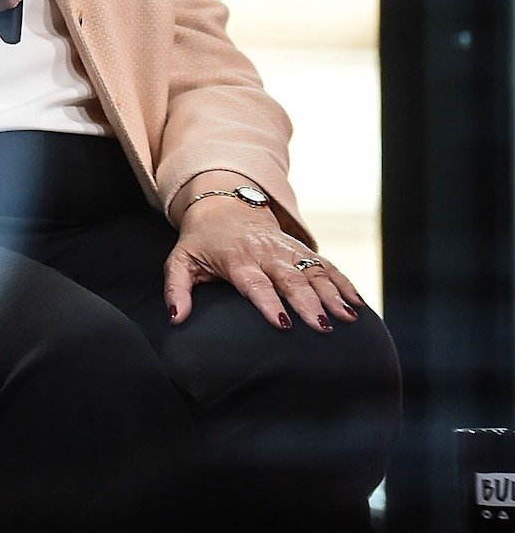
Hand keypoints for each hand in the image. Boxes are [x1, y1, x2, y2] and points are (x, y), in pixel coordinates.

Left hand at [164, 197, 364, 331]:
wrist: (224, 206)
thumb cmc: (201, 242)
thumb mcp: (180, 261)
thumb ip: (177, 290)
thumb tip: (175, 319)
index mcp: (236, 259)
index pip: (254, 283)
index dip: (268, 302)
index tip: (282, 323)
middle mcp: (266, 253)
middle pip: (290, 279)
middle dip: (308, 303)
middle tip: (323, 327)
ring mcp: (287, 250)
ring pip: (314, 272)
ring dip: (332, 295)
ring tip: (348, 318)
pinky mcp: (301, 250)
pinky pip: (327, 267)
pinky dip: (343, 284)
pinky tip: (357, 305)